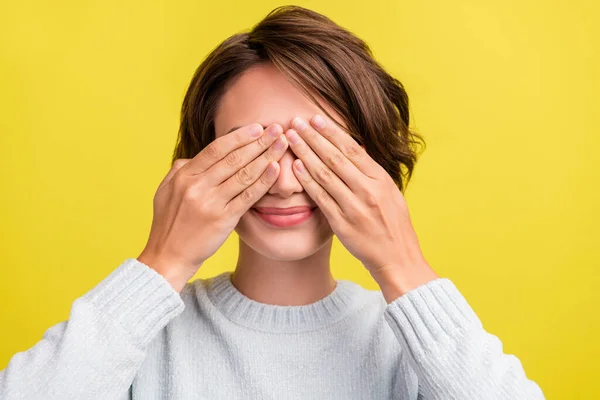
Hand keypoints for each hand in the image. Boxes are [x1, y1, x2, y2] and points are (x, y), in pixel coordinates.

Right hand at [138, 123, 287, 291]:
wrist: (168, 256)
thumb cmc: (169, 223)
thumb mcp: (166, 190)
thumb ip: (181, 170)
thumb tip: (195, 157)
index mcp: (184, 175)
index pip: (216, 149)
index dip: (239, 136)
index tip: (257, 127)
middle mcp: (197, 186)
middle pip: (233, 158)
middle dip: (258, 141)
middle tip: (277, 129)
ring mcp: (210, 203)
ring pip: (243, 174)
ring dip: (266, 157)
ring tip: (282, 144)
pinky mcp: (222, 220)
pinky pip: (247, 197)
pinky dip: (263, 182)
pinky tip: (276, 170)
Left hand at [286, 115, 437, 297]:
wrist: (398, 257)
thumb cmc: (393, 223)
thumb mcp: (389, 192)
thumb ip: (371, 172)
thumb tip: (356, 148)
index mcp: (380, 179)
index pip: (352, 149)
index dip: (331, 132)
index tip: (315, 118)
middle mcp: (368, 190)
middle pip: (335, 157)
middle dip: (313, 136)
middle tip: (295, 121)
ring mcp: (355, 207)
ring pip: (325, 174)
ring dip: (305, 153)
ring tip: (291, 138)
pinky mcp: (342, 224)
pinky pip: (321, 197)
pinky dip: (307, 180)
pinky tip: (296, 166)